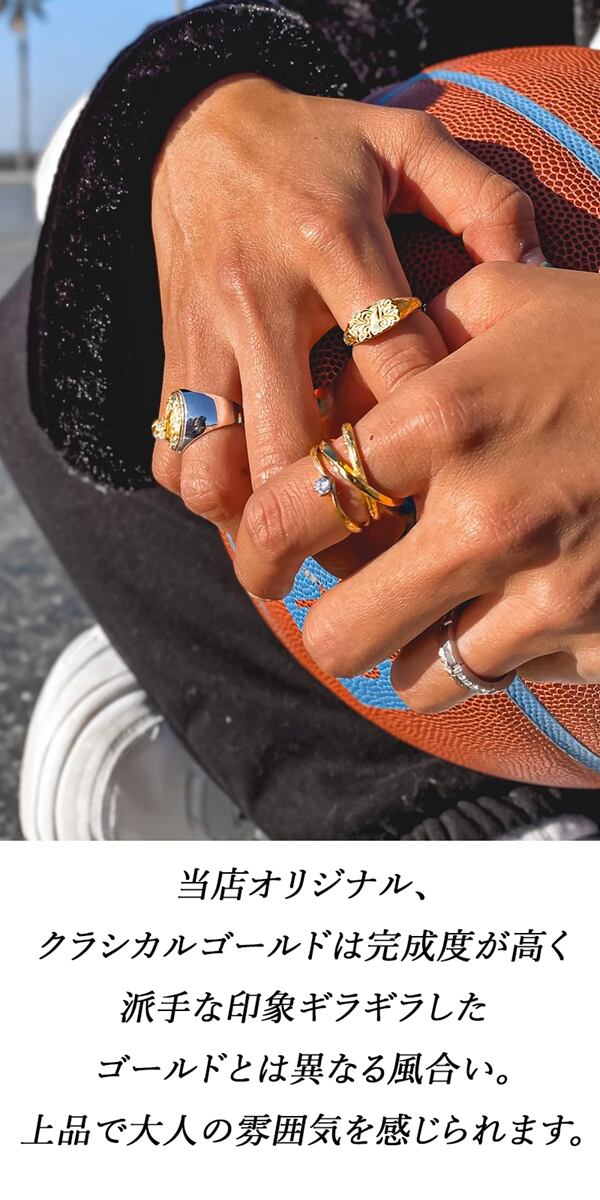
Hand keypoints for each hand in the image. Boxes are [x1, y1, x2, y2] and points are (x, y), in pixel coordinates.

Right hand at [150, 74, 542, 532]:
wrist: (195, 136)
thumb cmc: (321, 148)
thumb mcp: (407, 144)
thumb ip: (482, 201)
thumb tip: (531, 280)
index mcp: (333, 238)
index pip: (394, 363)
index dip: (434, 441)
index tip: (464, 498)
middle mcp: (260, 296)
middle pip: (294, 450)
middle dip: (342, 529)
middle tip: (384, 572)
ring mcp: (204, 336)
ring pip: (215, 470)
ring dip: (259, 529)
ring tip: (309, 553)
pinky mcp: (169, 360)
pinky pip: (171, 457)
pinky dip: (209, 499)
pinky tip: (255, 507)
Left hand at [234, 263, 599, 709]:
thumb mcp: (518, 296)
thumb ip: (413, 332)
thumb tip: (338, 370)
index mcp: (445, 421)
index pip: (293, 511)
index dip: (253, 546)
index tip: (256, 557)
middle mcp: (486, 519)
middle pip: (338, 635)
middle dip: (330, 620)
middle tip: (347, 593)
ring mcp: (548, 591)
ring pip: (416, 677)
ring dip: (410, 644)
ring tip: (435, 599)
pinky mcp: (597, 637)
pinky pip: (502, 676)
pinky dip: (490, 652)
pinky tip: (514, 601)